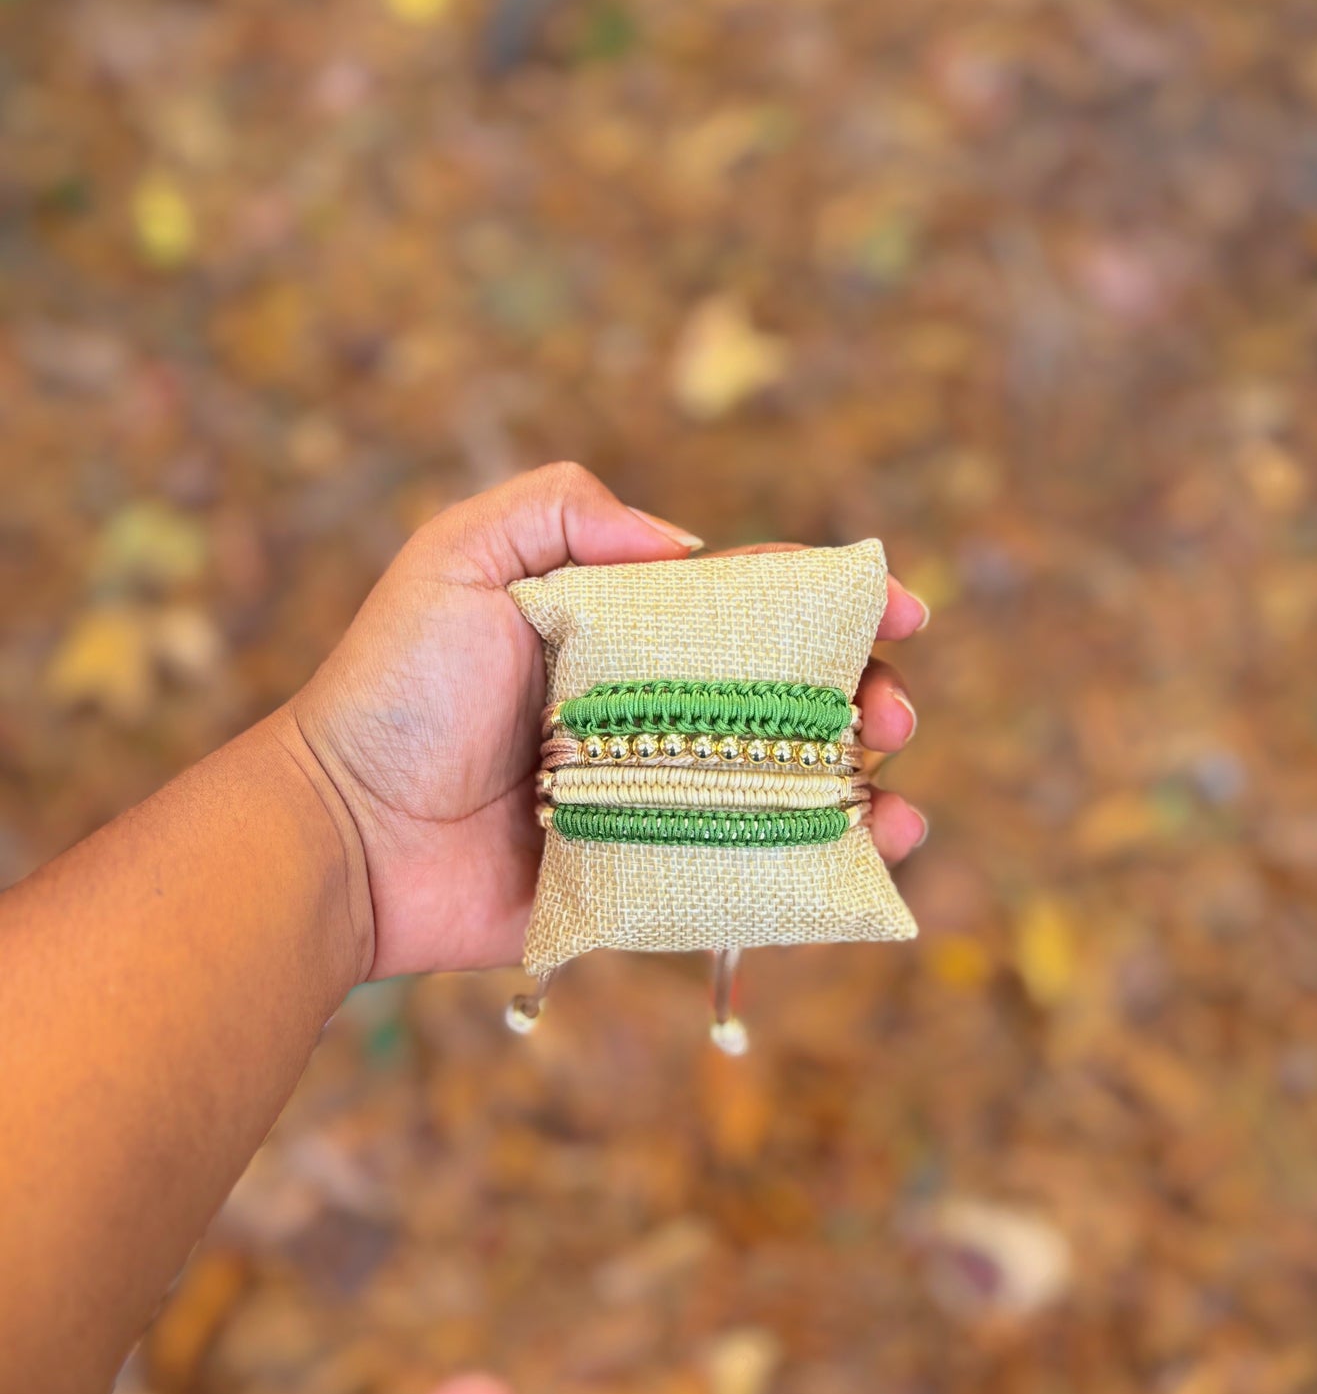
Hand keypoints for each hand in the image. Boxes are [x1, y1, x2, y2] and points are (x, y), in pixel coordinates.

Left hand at [285, 463, 928, 980]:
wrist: (344, 837)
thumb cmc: (395, 691)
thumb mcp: (459, 560)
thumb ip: (561, 512)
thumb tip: (689, 543)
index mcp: (619, 631)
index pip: (747, 604)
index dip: (830, 600)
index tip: (896, 608)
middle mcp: (648, 712)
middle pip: (788, 696)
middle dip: (861, 695)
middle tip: (892, 713)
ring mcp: (653, 799)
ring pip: (785, 785)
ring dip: (860, 781)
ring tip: (892, 788)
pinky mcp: (648, 880)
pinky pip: (750, 871)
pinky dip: (823, 863)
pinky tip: (874, 850)